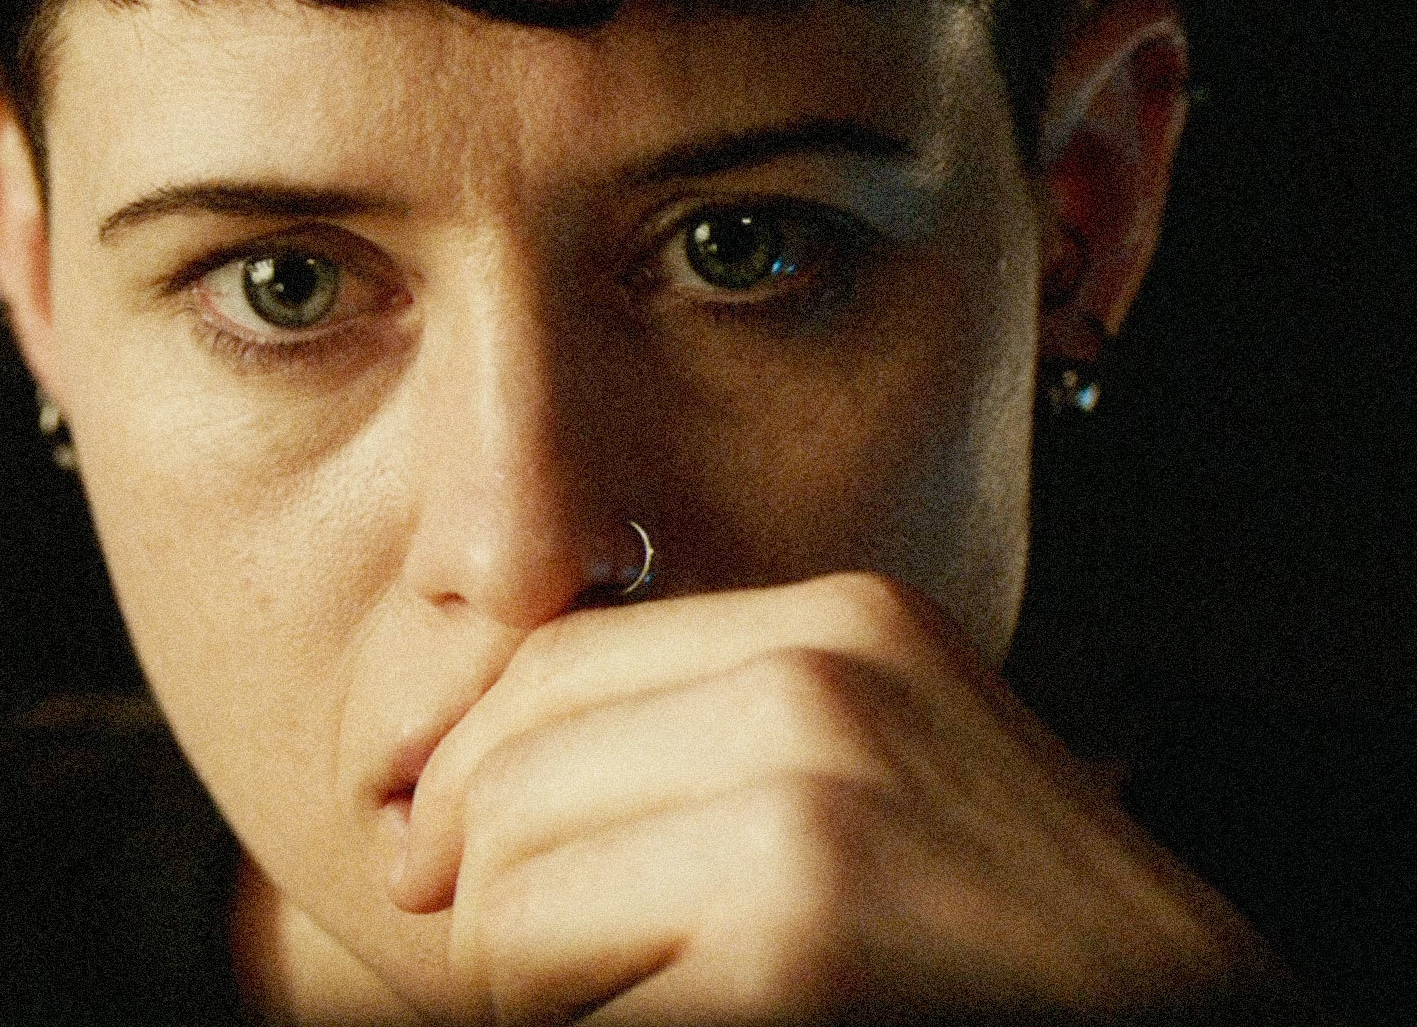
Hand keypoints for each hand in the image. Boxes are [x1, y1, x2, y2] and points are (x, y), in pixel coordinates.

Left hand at [389, 572, 1265, 1024]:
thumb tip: (434, 808)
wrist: (1183, 1022)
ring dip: (523, 993)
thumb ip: (697, 741)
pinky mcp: (797, 945)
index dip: (459, 774)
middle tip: (523, 985)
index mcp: (838, 627)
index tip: (431, 865)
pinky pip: (570, 1009)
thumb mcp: (876, 770)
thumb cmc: (1005, 931)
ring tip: (615, 1012)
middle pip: (507, 782)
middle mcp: (819, 684)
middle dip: (479, 904)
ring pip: (508, 904)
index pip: (551, 666)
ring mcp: (810, 809)